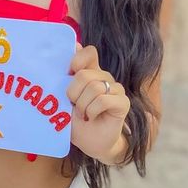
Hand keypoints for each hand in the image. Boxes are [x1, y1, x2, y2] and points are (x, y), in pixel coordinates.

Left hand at [66, 44, 129, 163]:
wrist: (89, 142)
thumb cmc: (74, 120)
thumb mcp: (64, 98)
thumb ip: (66, 76)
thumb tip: (74, 45)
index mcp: (89, 71)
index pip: (89, 52)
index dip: (77, 59)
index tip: (69, 72)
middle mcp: (103, 77)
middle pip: (85, 74)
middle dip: (73, 93)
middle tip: (73, 105)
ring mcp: (115, 88)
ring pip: (94, 87)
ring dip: (82, 105)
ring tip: (82, 114)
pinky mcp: (123, 102)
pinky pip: (103, 100)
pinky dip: (92, 111)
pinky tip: (92, 117)